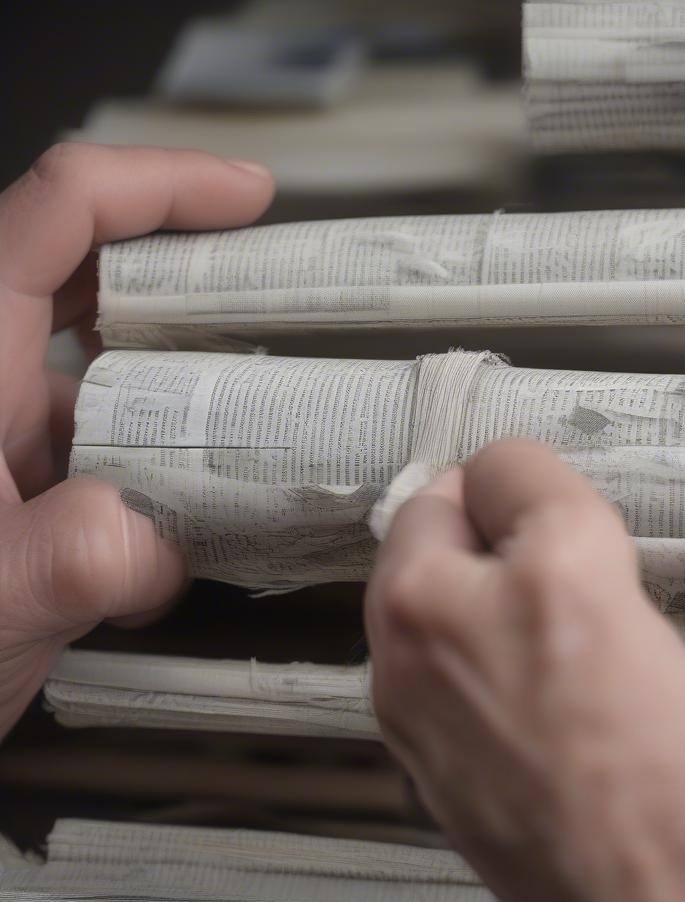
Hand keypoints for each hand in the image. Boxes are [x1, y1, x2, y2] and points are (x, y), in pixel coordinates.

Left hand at [0, 143, 273, 739]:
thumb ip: (82, 556)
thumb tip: (174, 541)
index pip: (60, 213)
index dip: (162, 184)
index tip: (252, 197)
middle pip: (93, 275)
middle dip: (191, 281)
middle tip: (278, 306)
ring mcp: (2, 436)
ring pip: (112, 374)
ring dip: (187, 399)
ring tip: (257, 438)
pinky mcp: (21, 486)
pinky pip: (111, 449)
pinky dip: (163, 475)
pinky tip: (191, 534)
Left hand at [366, 439, 684, 901]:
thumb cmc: (679, 775)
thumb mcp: (638, 612)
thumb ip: (564, 534)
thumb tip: (521, 512)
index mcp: (516, 580)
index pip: (495, 467)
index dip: (533, 480)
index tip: (555, 508)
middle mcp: (435, 628)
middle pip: (426, 522)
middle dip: (477, 523)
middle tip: (543, 559)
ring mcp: (404, 696)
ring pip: (414, 590)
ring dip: (458, 585)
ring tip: (536, 629)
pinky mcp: (405, 751)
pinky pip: (417, 658)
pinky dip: (452, 647)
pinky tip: (514, 688)